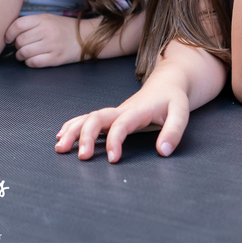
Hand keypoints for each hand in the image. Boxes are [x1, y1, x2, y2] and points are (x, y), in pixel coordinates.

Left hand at [5, 14, 82, 67]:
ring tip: (23, 55)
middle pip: (20, 41)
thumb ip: (31, 23)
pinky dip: (28, 63)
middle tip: (20, 46)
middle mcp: (47, 31)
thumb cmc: (62, 28)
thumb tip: (10, 32)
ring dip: (20, 56)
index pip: (18, 25)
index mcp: (43, 19)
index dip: (9, 33)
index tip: (8, 39)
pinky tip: (31, 60)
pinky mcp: (56, 58)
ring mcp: (51, 45)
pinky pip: (34, 62)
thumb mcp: (47, 18)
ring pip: (25, 52)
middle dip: (16, 46)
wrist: (85, 37)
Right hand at [55, 78, 189, 161]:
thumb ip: (173, 132)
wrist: (166, 83)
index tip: (113, 159)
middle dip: (85, 136)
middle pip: (96, 118)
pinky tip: (62, 135)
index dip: (115, 141)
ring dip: (73, 131)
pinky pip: (87, 119)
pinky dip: (73, 126)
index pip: (121, 124)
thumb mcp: (181, 114)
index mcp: (137, 110)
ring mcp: (113, 112)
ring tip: (60, 147)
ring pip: (88, 118)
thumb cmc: (173, 99)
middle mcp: (121, 110)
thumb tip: (163, 152)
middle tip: (82, 157)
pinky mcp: (111, 116)